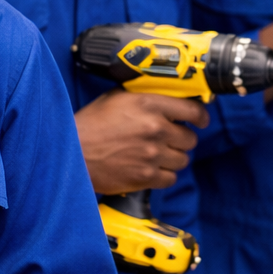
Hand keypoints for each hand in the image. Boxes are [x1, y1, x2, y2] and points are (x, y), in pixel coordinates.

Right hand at [75, 90, 207, 194]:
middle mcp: (155, 129)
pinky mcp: (145, 177)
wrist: (72, 153)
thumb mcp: (117, 98)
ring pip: (183, 160)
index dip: (200, 117)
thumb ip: (145, 96)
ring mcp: (152, 155)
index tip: (200, 120)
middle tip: (168, 138)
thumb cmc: (91, 124)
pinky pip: (170, 178)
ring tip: (157, 154)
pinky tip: (150, 168)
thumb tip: (167, 95)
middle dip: (181, 138)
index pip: (194, 110)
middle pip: (190, 138)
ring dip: (173, 157)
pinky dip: (163, 174)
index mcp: (150, 104)